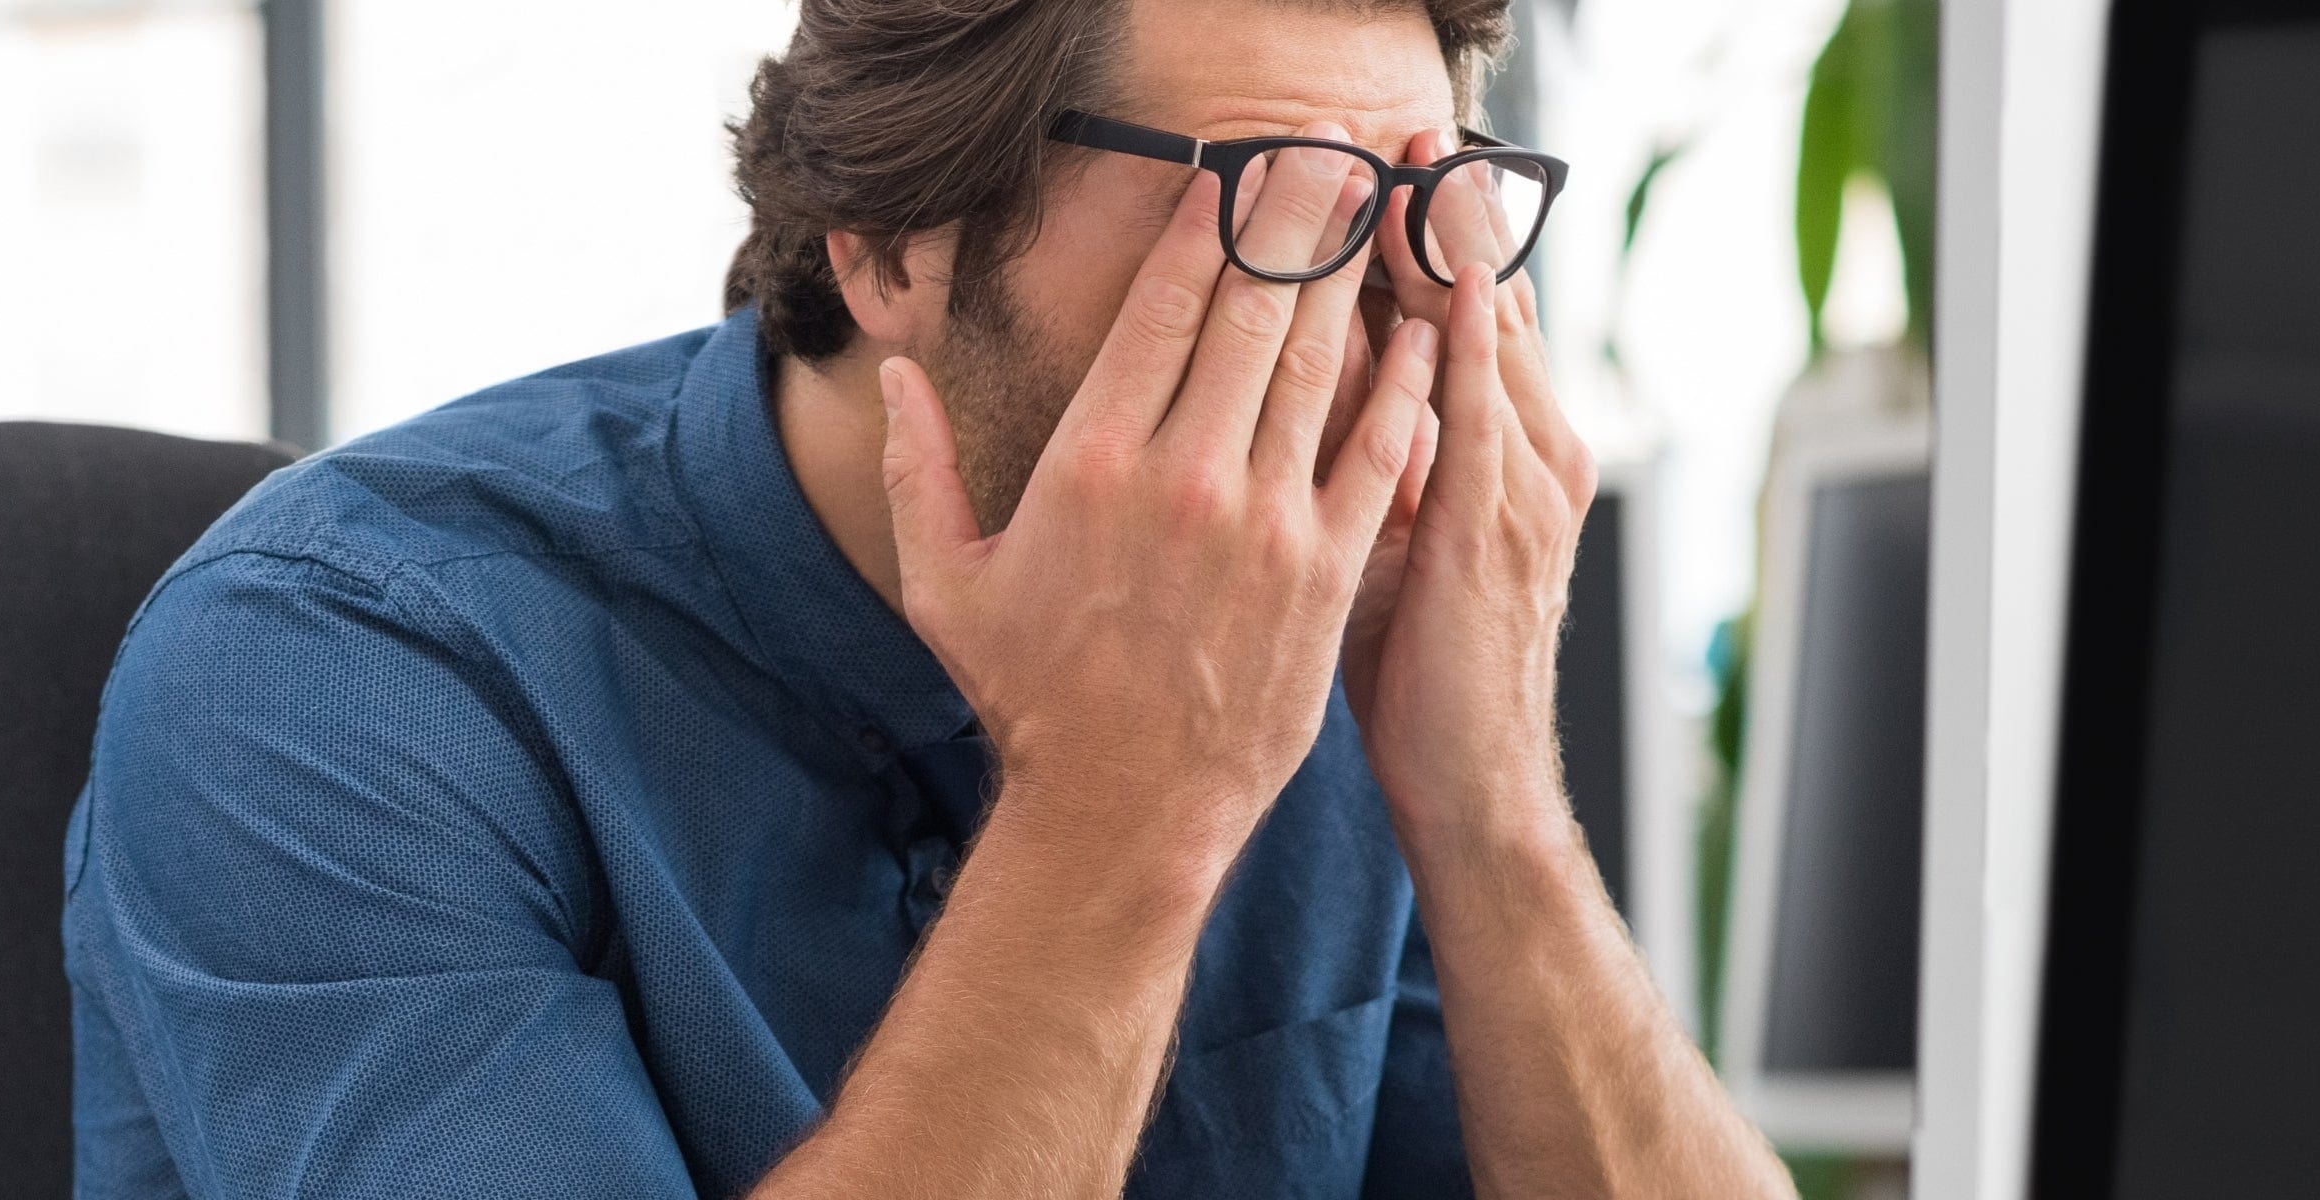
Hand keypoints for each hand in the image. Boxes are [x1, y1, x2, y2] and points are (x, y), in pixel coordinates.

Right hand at [878, 123, 1438, 855]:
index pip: (1162, 308)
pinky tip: (1424, 333)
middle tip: (1322, 152)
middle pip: (1252, 312)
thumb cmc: (1031, 697)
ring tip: (1373, 210)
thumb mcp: (946, 582)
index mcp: (1092, 462)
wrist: (1123, 810)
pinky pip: (1378, 455)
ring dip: (1351, 277)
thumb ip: (916, 467)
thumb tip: (895, 373)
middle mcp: (1183, 476)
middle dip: (1293, 219)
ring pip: (1320, 366)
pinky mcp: (1325, 573)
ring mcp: (1264, 524)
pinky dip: (1405, 388)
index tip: (1229, 176)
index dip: (1204, 228)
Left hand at [1343, 127, 1595, 841]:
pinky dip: (1461, 345)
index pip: (1470, 322)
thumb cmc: (1424, 677)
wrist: (1473, 788)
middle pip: (1490, 308)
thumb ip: (1378, 467)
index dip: (1436, 242)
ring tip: (1424, 172)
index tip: (1393, 171)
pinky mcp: (1496, 529)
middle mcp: (1532, 457)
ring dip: (1456, 254)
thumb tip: (1320, 393)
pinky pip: (1477, 415)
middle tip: (1410, 138)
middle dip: (1451, 219)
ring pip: (1490, 342)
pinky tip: (1442, 286)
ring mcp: (1525, 489)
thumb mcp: (1398, 548)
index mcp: (1510, 458)